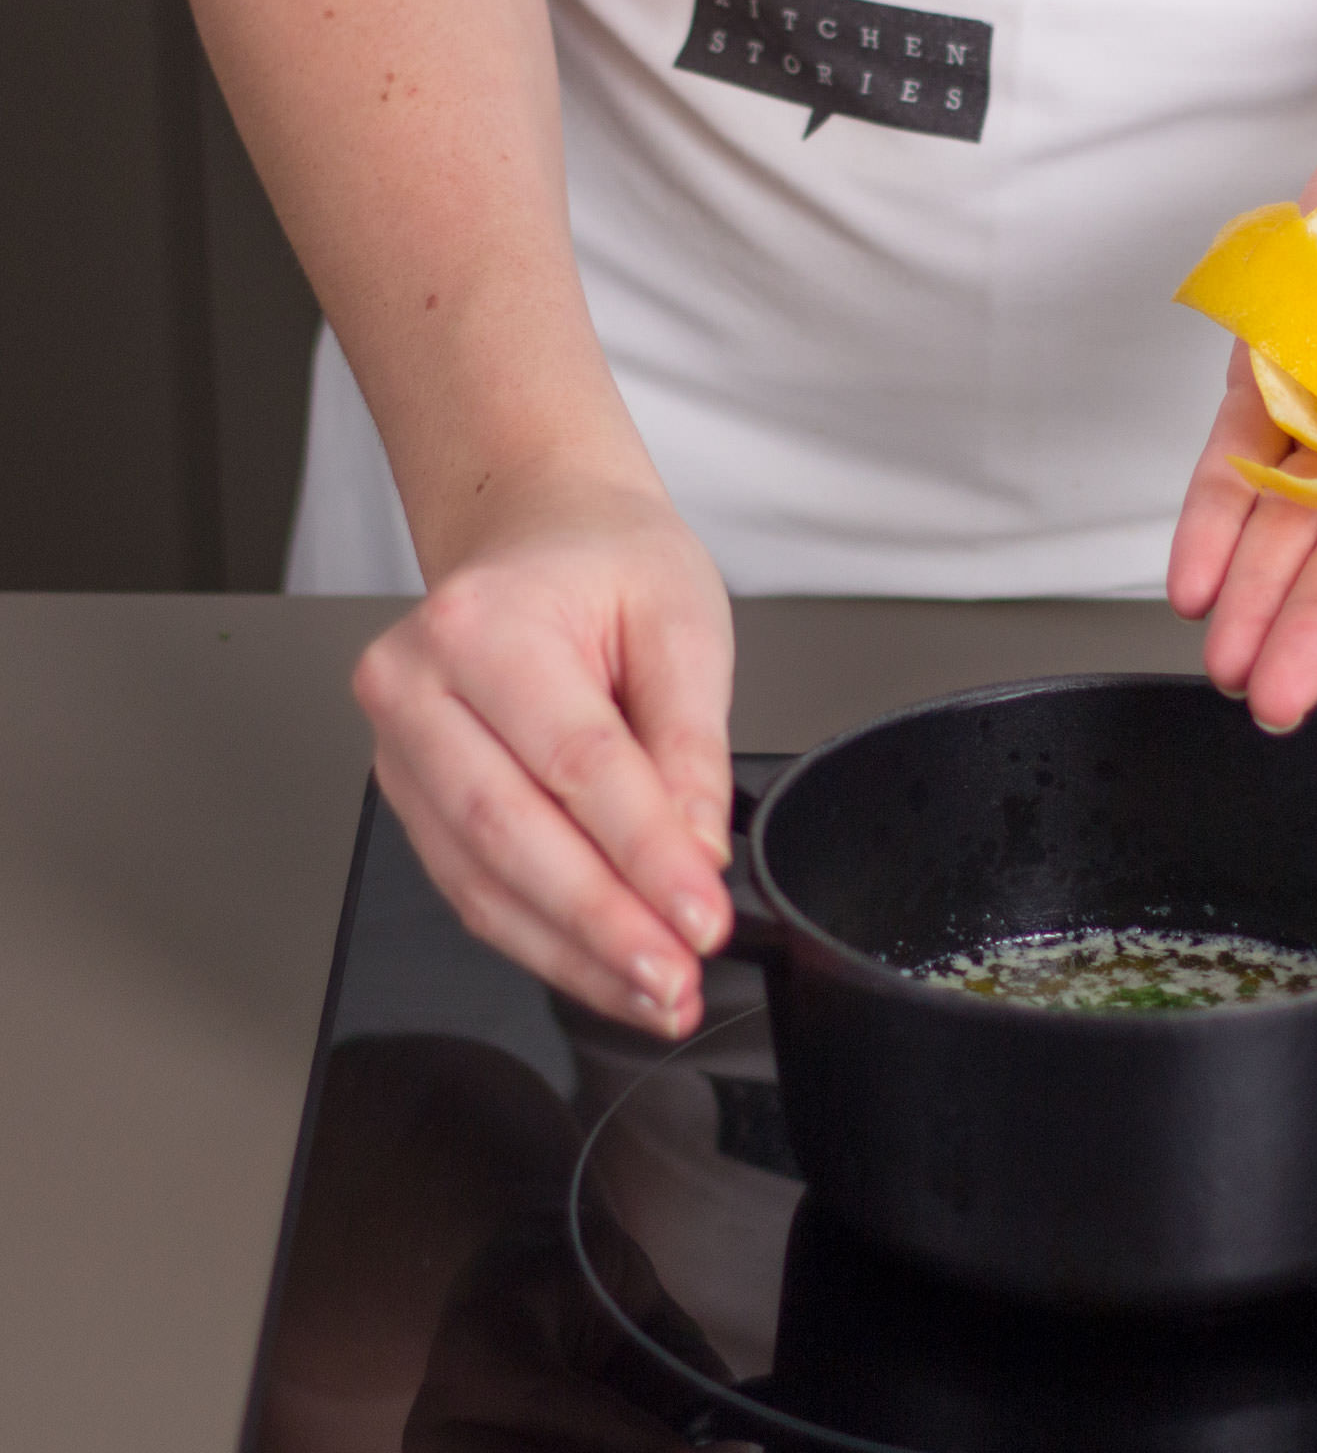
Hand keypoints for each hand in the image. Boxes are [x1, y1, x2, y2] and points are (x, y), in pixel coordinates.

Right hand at [352, 467, 734, 1037]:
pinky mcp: (410, 798)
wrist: (536, 534)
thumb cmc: (606, 564)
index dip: (644, 853)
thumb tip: (696, 853)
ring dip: (574, 955)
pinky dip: (545, 943)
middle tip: (677, 979)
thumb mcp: (682, 621)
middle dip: (603, 924)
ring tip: (656, 994)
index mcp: (483, 624)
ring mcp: (400, 749)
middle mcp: (416, 686)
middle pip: (511, 833)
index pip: (575, 762)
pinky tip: (608, 972)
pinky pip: (474, 890)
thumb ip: (690, 742)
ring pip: (484, 882)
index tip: (703, 915)